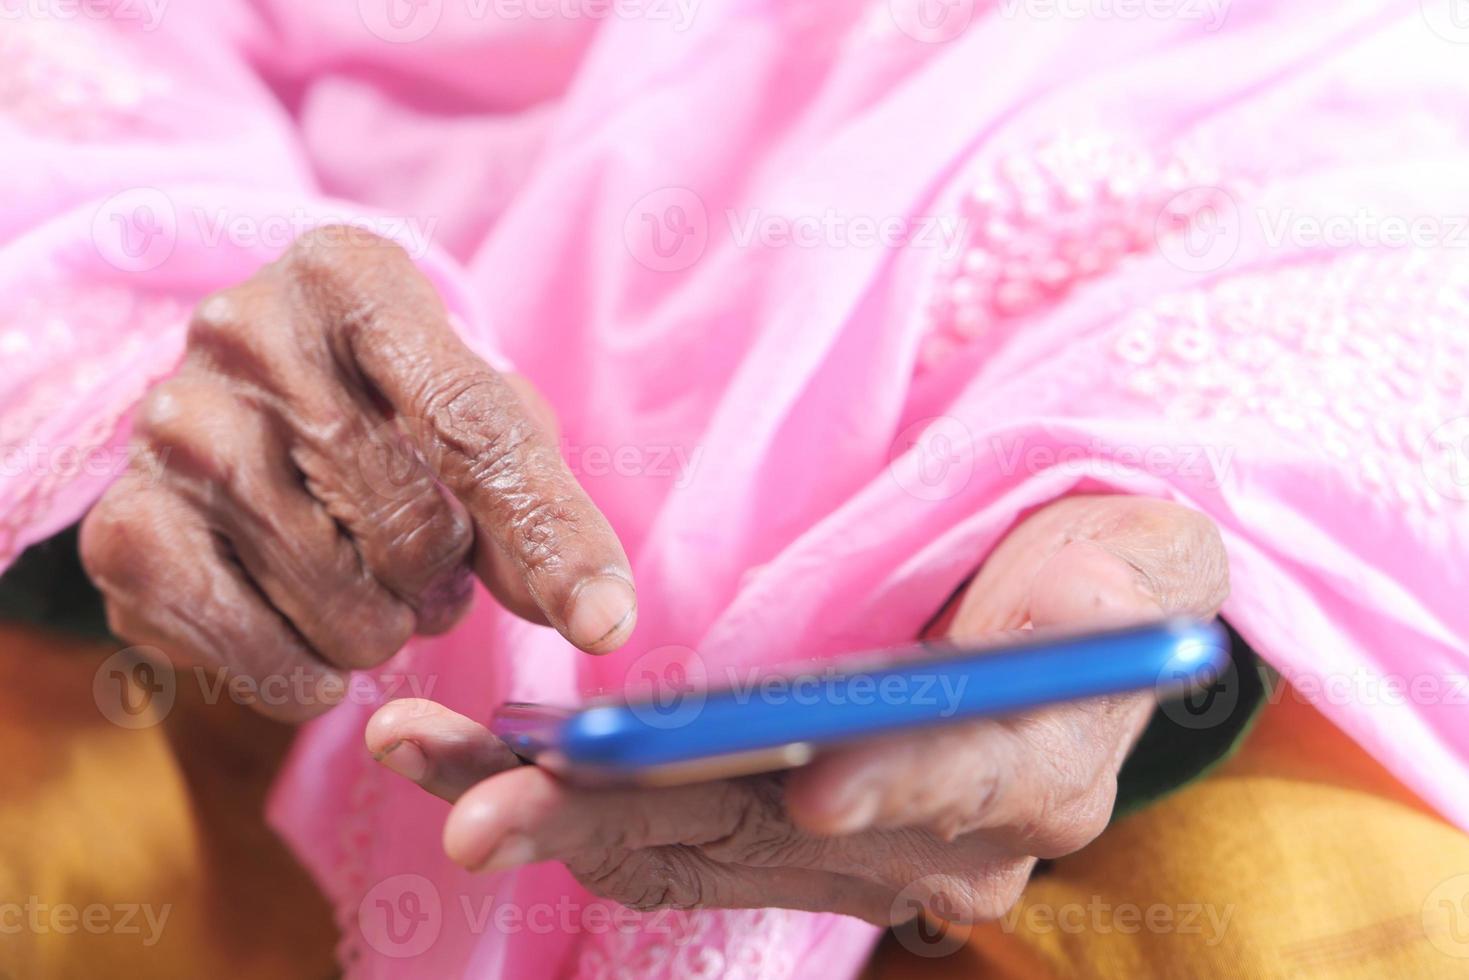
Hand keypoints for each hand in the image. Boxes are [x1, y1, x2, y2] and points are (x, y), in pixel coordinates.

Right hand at [81, 228, 637, 720]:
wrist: (232, 407)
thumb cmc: (382, 407)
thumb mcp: (472, 415)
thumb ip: (536, 505)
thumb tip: (598, 619)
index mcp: (351, 276)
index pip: (474, 427)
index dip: (551, 536)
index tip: (605, 623)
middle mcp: (244, 332)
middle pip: (417, 529)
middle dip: (445, 574)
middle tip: (417, 551)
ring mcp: (170, 429)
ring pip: (349, 611)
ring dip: (383, 626)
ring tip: (354, 569)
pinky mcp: (122, 532)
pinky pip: (267, 665)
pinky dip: (310, 675)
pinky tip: (295, 617)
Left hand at [367, 494, 1227, 922]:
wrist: (1028, 615)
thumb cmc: (1087, 566)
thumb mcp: (1134, 549)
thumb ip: (1120, 576)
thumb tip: (1074, 612)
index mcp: (1032, 769)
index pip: (957, 787)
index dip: (889, 784)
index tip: (816, 780)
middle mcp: (929, 843)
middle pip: (774, 836)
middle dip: (635, 816)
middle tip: (500, 801)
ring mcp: (831, 850)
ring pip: (682, 845)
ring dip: (552, 807)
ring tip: (424, 760)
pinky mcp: (754, 830)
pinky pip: (645, 833)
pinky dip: (550, 794)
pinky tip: (453, 761)